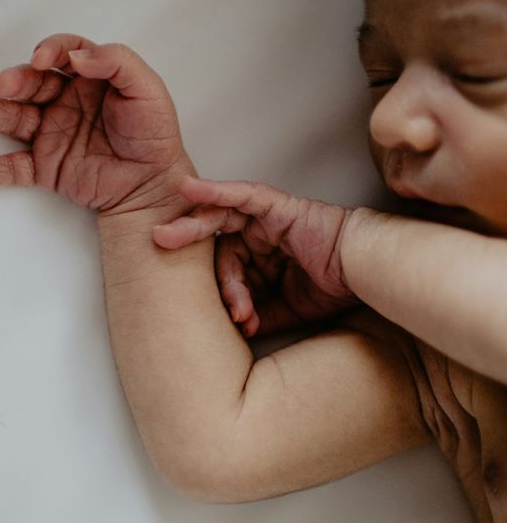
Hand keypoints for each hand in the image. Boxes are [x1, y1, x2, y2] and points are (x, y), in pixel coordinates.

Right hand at [0, 34, 193, 213]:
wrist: (154, 184)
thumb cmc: (155, 135)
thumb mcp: (148, 90)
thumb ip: (117, 63)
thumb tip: (79, 56)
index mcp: (91, 80)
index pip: (64, 54)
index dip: (51, 50)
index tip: (42, 58)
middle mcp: (67, 103)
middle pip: (32, 82)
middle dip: (15, 80)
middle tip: (4, 85)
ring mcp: (53, 135)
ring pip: (13, 118)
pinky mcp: (47, 168)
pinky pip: (12, 167)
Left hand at [153, 176, 361, 335]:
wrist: (365, 273)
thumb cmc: (332, 288)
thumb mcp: (282, 310)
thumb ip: (254, 315)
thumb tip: (230, 331)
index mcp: (259, 261)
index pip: (227, 271)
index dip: (230, 294)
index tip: (242, 319)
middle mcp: (259, 237)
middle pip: (217, 243)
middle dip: (190, 252)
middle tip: (157, 248)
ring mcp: (266, 219)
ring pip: (221, 218)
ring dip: (193, 225)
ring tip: (166, 235)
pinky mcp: (275, 205)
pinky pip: (242, 195)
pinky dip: (216, 191)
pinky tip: (190, 190)